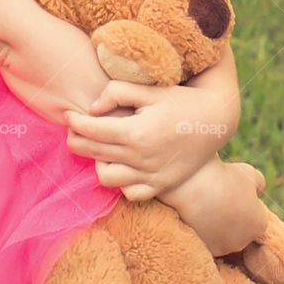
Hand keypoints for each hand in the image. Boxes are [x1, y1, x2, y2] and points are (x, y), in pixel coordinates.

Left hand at [63, 78, 237, 200]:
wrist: (215, 122)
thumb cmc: (181, 101)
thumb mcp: (151, 90)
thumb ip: (118, 92)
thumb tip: (91, 107)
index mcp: (136, 132)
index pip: (93, 130)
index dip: (75, 121)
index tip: (68, 114)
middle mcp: (141, 157)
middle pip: (95, 153)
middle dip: (77, 140)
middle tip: (75, 129)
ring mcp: (150, 175)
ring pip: (107, 178)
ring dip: (98, 163)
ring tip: (100, 149)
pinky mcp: (160, 185)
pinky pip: (130, 193)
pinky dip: (121, 183)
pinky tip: (122, 166)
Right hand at [160, 158, 267, 257]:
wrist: (192, 184)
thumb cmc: (224, 177)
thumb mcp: (250, 174)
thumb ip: (259, 186)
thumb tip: (256, 193)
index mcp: (259, 224)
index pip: (254, 218)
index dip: (243, 204)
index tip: (230, 195)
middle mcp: (244, 242)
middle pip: (239, 231)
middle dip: (231, 220)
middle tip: (217, 201)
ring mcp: (223, 248)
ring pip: (222, 238)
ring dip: (217, 228)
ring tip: (205, 208)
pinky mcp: (203, 250)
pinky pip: (207, 242)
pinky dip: (204, 233)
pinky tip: (197, 218)